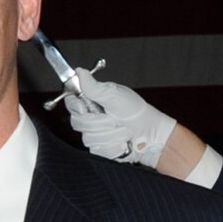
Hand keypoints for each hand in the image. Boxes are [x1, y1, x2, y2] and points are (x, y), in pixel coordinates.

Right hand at [62, 71, 178, 168]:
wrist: (151, 134)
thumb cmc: (136, 113)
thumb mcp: (114, 96)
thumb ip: (94, 87)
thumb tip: (79, 72)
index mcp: (93, 101)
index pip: (71, 102)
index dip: (75, 105)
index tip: (83, 107)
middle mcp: (92, 118)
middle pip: (77, 122)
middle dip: (98, 122)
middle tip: (113, 118)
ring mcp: (94, 135)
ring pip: (88, 137)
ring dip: (110, 134)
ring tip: (123, 130)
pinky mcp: (100, 149)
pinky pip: (98, 149)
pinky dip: (113, 145)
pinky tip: (123, 141)